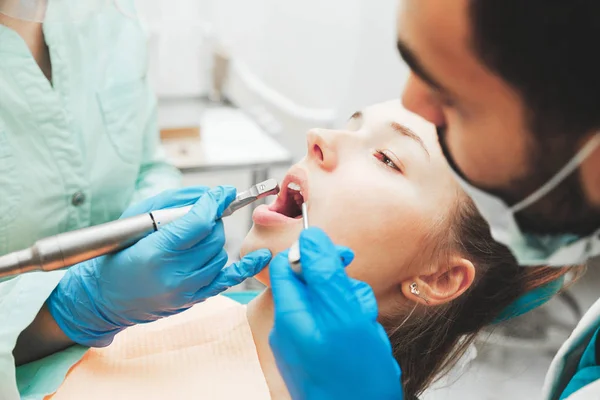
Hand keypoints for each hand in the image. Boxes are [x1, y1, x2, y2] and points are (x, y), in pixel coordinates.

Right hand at [47, 186, 271, 346]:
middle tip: (200, 216)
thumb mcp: (136, 220)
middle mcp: (175, 275)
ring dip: (214, 240)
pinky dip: (246, 267)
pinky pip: (228, 280)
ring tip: (195, 238)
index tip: (224, 192)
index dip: (215, 202)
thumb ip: (172, 204)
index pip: (199, 222)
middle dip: (211, 220)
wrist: (105, 298)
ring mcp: (187, 291)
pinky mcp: (194, 300)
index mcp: (157, 252)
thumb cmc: (117, 254)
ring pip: (220, 254)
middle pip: (213, 237)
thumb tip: (208, 196)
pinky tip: (260, 255)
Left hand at [269, 228, 402, 399]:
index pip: (289, 265)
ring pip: (326, 307)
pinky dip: (349, 330)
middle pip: (311, 285)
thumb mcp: (344, 314)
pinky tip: (363, 345)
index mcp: (289, 315)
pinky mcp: (314, 357)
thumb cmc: (355, 378)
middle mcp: (289, 329)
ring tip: (364, 332)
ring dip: (350, 310)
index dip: (315, 254)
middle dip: (342, 288)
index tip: (342, 257)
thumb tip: (310, 237)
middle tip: (359, 306)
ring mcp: (301, 345)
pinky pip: (330, 329)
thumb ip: (325, 273)